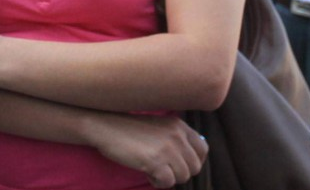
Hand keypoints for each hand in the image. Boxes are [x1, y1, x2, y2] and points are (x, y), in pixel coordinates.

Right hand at [87, 113, 207, 187]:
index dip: (193, 161)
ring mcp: (167, 148)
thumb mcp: (159, 126)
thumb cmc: (129, 129)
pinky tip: (147, 172)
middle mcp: (177, 136)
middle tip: (163, 169)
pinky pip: (168, 182)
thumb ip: (176, 138)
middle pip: (194, 167)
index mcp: (180, 126)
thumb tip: (190, 157)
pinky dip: (158, 182)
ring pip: (183, 177)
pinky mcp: (156, 161)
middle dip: (179, 173)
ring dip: (168, 178)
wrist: (106, 127)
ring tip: (153, 170)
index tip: (179, 164)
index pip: (203, 149)